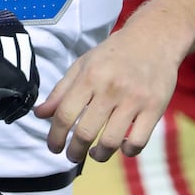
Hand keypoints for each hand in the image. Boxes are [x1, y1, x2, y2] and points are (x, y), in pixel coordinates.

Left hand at [34, 22, 178, 163]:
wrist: (153, 39)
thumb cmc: (113, 54)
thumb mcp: (83, 65)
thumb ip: (61, 91)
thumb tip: (39, 115)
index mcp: (89, 76)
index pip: (65, 114)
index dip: (55, 136)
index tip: (53, 147)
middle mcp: (110, 89)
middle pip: (86, 132)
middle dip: (74, 151)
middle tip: (72, 156)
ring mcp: (134, 99)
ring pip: (112, 141)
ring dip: (99, 155)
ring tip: (95, 153)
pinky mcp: (155, 108)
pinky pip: (138, 141)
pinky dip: (127, 151)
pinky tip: (122, 147)